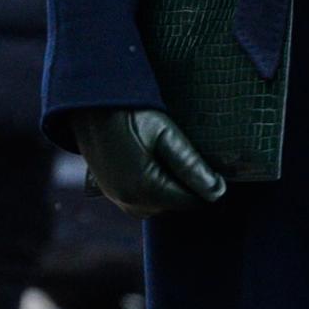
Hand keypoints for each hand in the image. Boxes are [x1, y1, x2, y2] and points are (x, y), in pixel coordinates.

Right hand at [78, 108, 225, 217]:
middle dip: (186, 187)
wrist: (91, 104)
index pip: (190, 201)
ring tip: (169, 158)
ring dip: (168, 189)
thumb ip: (192, 166)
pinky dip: (151, 189)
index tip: (211, 165)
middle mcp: (129, 200)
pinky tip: (152, 163)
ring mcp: (115, 197)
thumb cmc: (131, 114)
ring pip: (156, 205)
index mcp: (146, 188)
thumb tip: (217, 192)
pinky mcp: (108, 190)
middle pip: (173, 204)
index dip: (205, 186)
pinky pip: (138, 201)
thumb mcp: (167, 135)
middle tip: (187, 156)